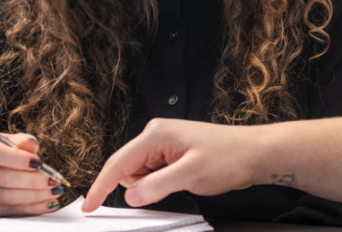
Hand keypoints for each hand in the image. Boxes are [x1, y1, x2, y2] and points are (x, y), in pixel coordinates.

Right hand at [0, 134, 63, 216]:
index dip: (17, 158)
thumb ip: (22, 141)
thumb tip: (32, 146)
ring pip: (6, 197)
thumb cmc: (2, 151)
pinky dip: (31, 208)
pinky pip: (9, 211)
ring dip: (34, 196)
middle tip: (51, 180)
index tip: (38, 163)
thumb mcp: (11, 140)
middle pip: (1, 177)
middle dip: (31, 180)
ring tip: (53, 191)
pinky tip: (46, 202)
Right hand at [82, 119, 265, 211]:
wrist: (254, 153)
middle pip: (126, 169)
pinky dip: (159, 183)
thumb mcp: (190, 175)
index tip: (88, 205)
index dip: (100, 186)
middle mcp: (155, 135)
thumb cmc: (228, 157)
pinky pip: (153, 173)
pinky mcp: (171, 153)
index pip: (117, 163)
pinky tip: (181, 180)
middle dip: (138, 187)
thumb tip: (130, 195)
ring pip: (139, 174)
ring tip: (182, 181)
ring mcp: (163, 143)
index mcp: (155, 134)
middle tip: (170, 187)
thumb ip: (157, 186)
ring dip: (151, 186)